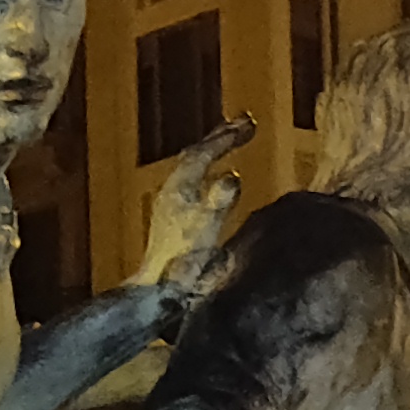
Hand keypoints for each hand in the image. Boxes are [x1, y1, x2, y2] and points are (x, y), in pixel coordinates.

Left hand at [134, 118, 257, 289]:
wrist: (160, 288)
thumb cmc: (184, 259)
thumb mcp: (207, 229)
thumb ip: (219, 201)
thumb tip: (233, 175)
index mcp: (180, 187)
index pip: (203, 152)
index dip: (226, 138)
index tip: (249, 124)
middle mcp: (172, 189)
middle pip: (196, 153)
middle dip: (220, 136)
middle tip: (244, 122)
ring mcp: (170, 202)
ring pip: (192, 166)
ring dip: (213, 150)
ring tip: (231, 139)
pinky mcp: (172, 216)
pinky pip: (192, 180)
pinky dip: (207, 169)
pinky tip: (216, 177)